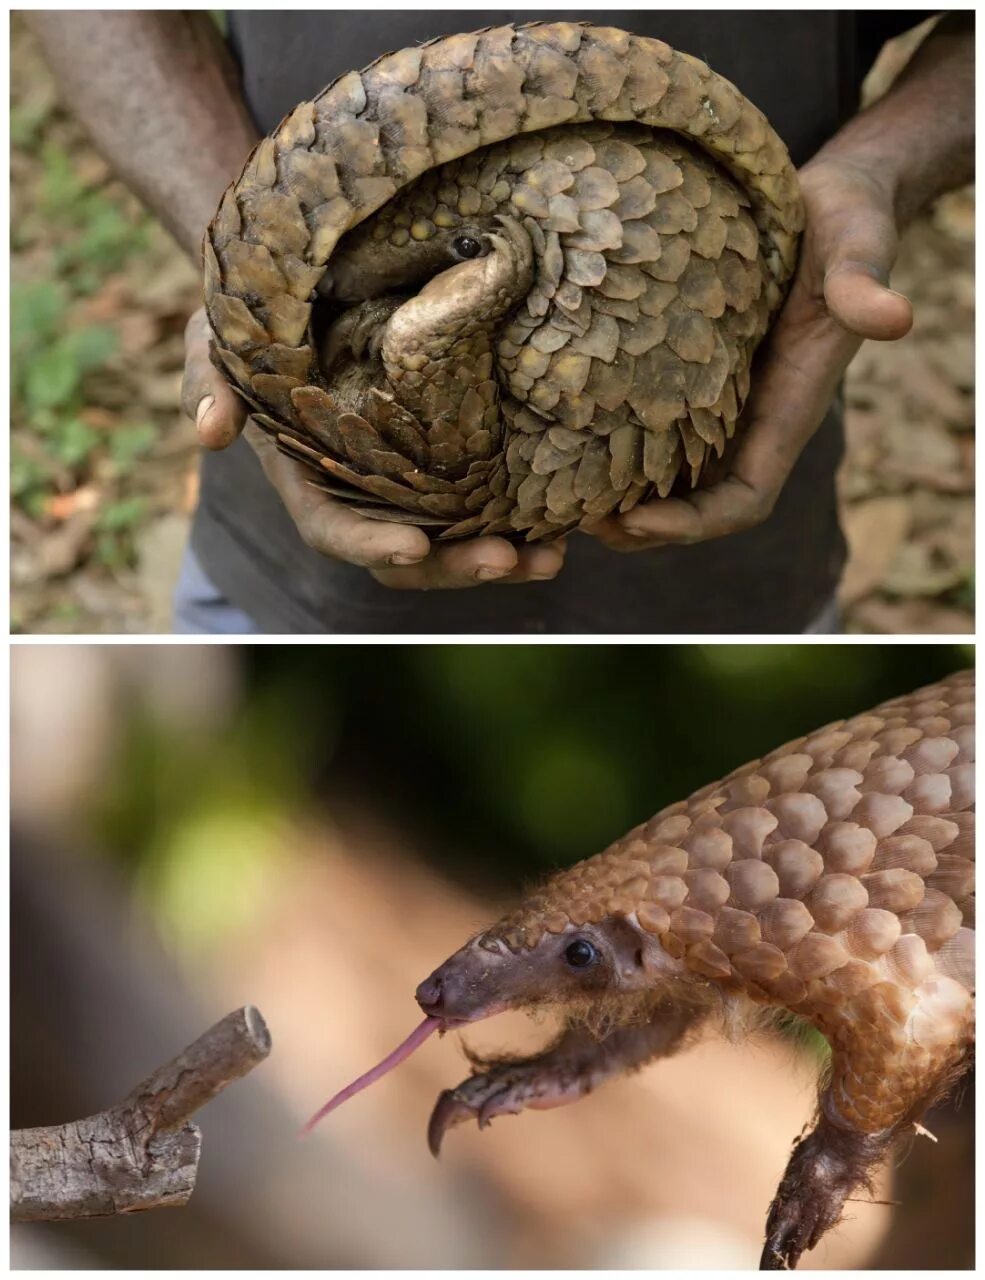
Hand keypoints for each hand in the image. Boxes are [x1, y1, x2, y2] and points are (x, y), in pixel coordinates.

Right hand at [181, 308, 565, 587]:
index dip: (371, 543)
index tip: (416, 546)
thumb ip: (208, 380)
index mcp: (307, 478)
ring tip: (554, 557)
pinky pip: (486, 499)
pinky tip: (569, 521)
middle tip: (509, 561)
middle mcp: (362, 492)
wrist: (309, 280)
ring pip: (455, 538)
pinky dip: (522, 515)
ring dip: (504, 555)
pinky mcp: (449, 457)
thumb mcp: (215, 334)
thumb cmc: (256, 311)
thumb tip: (210, 435)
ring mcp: (408, 481)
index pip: (333, 528)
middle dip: (455, 565)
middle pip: (407, 552)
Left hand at [587, 155, 912, 551]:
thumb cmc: (846, 223)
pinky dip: (609, 449)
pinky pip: (648, 431)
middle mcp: (749, 419)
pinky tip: (558, 440)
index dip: (693, 522)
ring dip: (616, 498)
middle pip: (695, 506)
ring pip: (666, 479)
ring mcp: (717, 402)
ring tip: (555, 497)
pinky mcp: (689, 374)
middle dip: (640, 527)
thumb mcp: (858, 243)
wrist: (827, 198)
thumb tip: (895, 319)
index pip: (744, 499)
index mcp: (788, 409)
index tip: (635, 518)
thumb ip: (865, 283)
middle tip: (573, 520)